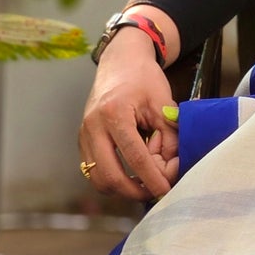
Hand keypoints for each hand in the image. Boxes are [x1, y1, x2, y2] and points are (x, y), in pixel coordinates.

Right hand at [79, 26, 179, 200]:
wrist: (120, 61)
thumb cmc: (143, 79)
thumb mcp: (163, 104)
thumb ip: (170, 137)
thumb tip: (171, 169)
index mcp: (114, 114)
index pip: (134, 157)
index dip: (152, 179)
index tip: (166, 191)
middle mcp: (93, 126)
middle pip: (109, 175)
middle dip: (134, 191)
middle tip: (154, 192)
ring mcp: (84, 134)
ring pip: (97, 178)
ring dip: (121, 189)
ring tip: (144, 183)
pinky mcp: (82, 140)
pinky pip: (93, 170)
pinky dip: (112, 179)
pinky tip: (131, 174)